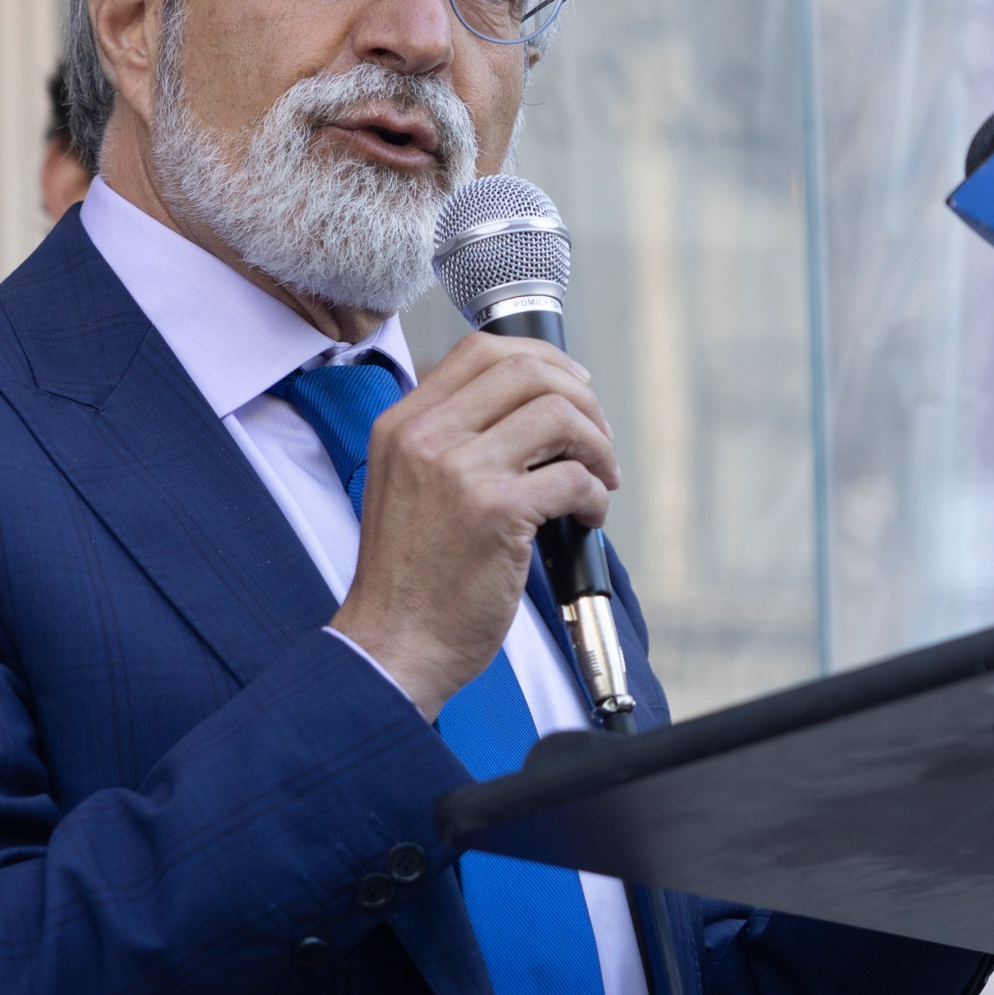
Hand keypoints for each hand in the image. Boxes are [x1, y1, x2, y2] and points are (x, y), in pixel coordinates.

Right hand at [330, 331, 616, 714]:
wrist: (393, 644)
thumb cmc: (411, 577)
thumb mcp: (405, 485)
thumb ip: (449, 441)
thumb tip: (530, 411)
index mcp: (401, 424)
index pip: (480, 350)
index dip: (543, 360)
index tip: (573, 388)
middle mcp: (425, 437)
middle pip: (527, 371)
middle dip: (582, 399)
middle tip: (597, 440)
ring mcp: (459, 471)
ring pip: (559, 415)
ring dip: (597, 446)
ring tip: (600, 479)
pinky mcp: (496, 512)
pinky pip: (573, 478)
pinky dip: (597, 496)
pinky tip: (588, 518)